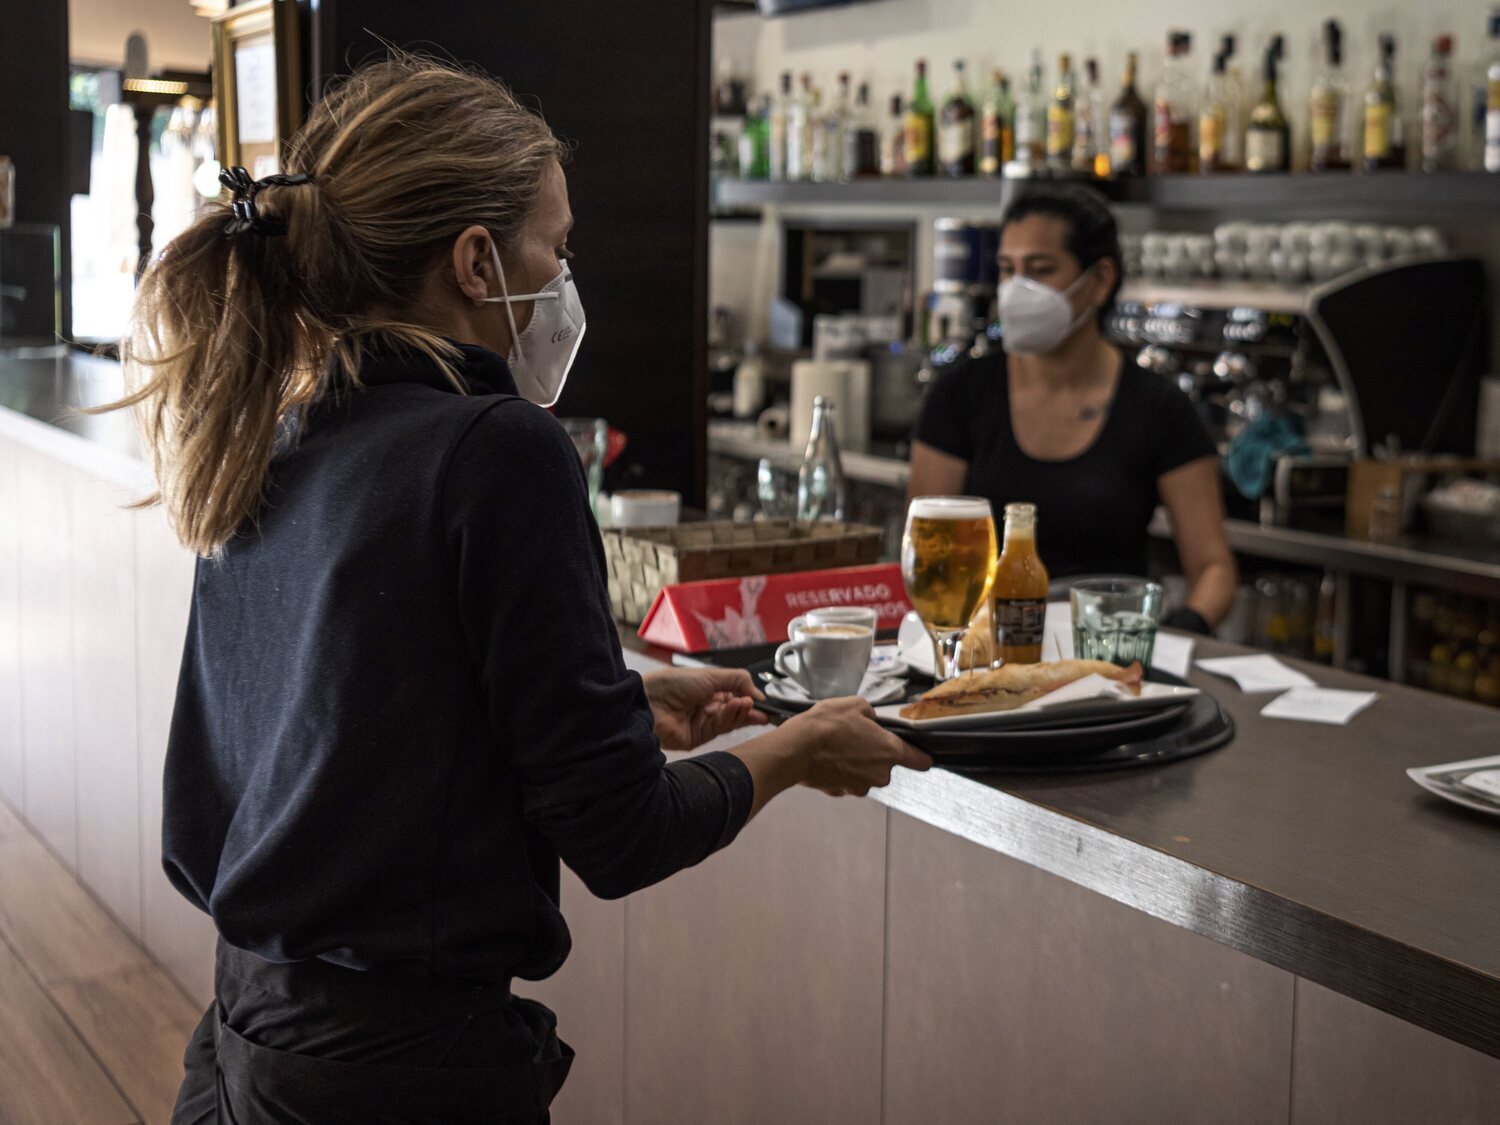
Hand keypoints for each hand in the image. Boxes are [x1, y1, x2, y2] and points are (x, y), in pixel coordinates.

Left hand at [643, 668, 768, 751]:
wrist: (649, 702)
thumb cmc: (674, 683)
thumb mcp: (711, 674)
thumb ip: (738, 681)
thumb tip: (758, 693)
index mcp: (706, 690)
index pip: (733, 696)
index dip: (748, 697)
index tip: (762, 699)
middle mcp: (704, 707)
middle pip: (734, 711)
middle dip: (748, 709)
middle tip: (762, 708)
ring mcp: (701, 723)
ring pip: (729, 721)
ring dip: (741, 712)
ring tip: (749, 704)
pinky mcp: (698, 738)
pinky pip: (719, 729)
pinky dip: (730, 718)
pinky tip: (738, 708)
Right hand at [783, 696, 931, 796]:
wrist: (796, 749)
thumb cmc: (827, 725)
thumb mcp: (854, 704)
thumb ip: (871, 714)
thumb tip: (871, 720)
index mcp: (890, 752)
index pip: (921, 761)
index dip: (921, 756)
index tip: (919, 754)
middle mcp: (880, 775)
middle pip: (886, 766)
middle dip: (874, 754)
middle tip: (856, 737)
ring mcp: (860, 787)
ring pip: (865, 774)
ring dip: (856, 763)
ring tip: (836, 746)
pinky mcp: (841, 793)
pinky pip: (846, 781)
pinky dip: (840, 772)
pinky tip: (827, 758)